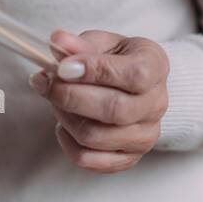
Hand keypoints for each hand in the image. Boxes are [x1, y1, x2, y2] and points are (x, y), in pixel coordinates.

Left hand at [29, 29, 168, 172]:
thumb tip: (58, 41)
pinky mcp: (128, 157)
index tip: (62, 67)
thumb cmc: (117, 60)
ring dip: (64, 116)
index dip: (95, 71)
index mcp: (155, 67)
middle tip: (46, 82)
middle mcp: (156, 104)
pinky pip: (88, 159)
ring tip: (54, 99)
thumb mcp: (102, 42)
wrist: (135, 87)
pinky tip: (63, 123)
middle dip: (70, 96)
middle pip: (113, 110)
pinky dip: (66, 142)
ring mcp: (145, 135)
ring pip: (95, 137)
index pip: (133, 75)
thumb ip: (80, 43)